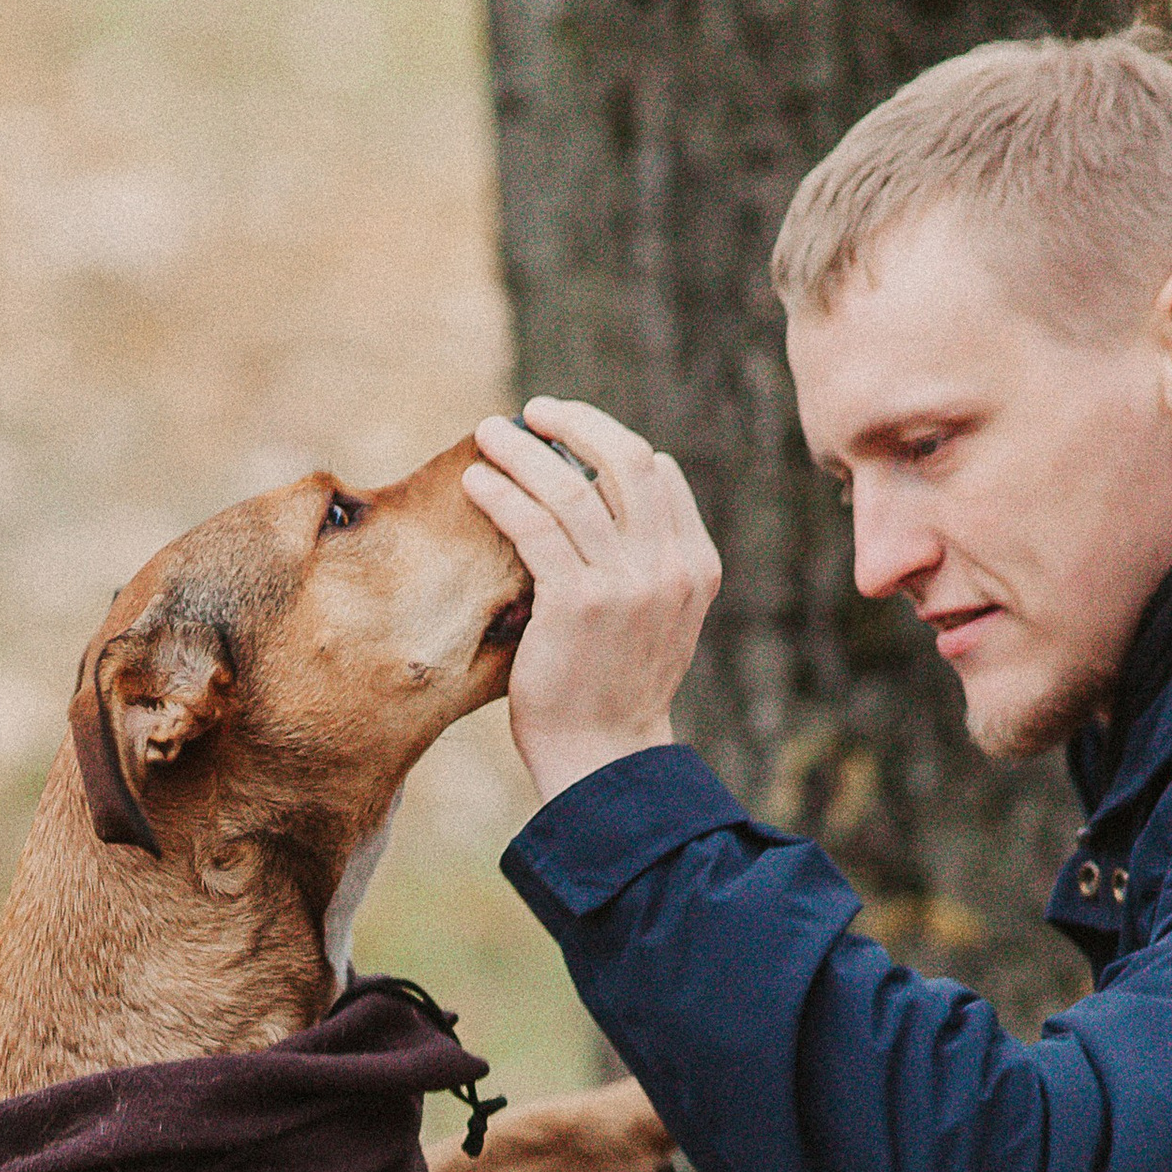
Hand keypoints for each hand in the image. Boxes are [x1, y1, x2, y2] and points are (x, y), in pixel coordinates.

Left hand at [463, 398, 722, 802]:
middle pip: (626, 460)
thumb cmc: (613, 694)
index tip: (569, 437)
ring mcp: (627, 583)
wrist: (604, 760)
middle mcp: (668, 567)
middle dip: (576, 424)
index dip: (610, 444)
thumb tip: (610, 508)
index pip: (660, 476)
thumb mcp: (655, 623)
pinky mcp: (578, 601)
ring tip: (490, 433)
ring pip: (573, 488)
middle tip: (534, 411)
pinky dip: (502, 495)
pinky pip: (535, 527)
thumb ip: (646, 565)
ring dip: (525, 452)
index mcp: (695, 566)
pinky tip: (476, 483)